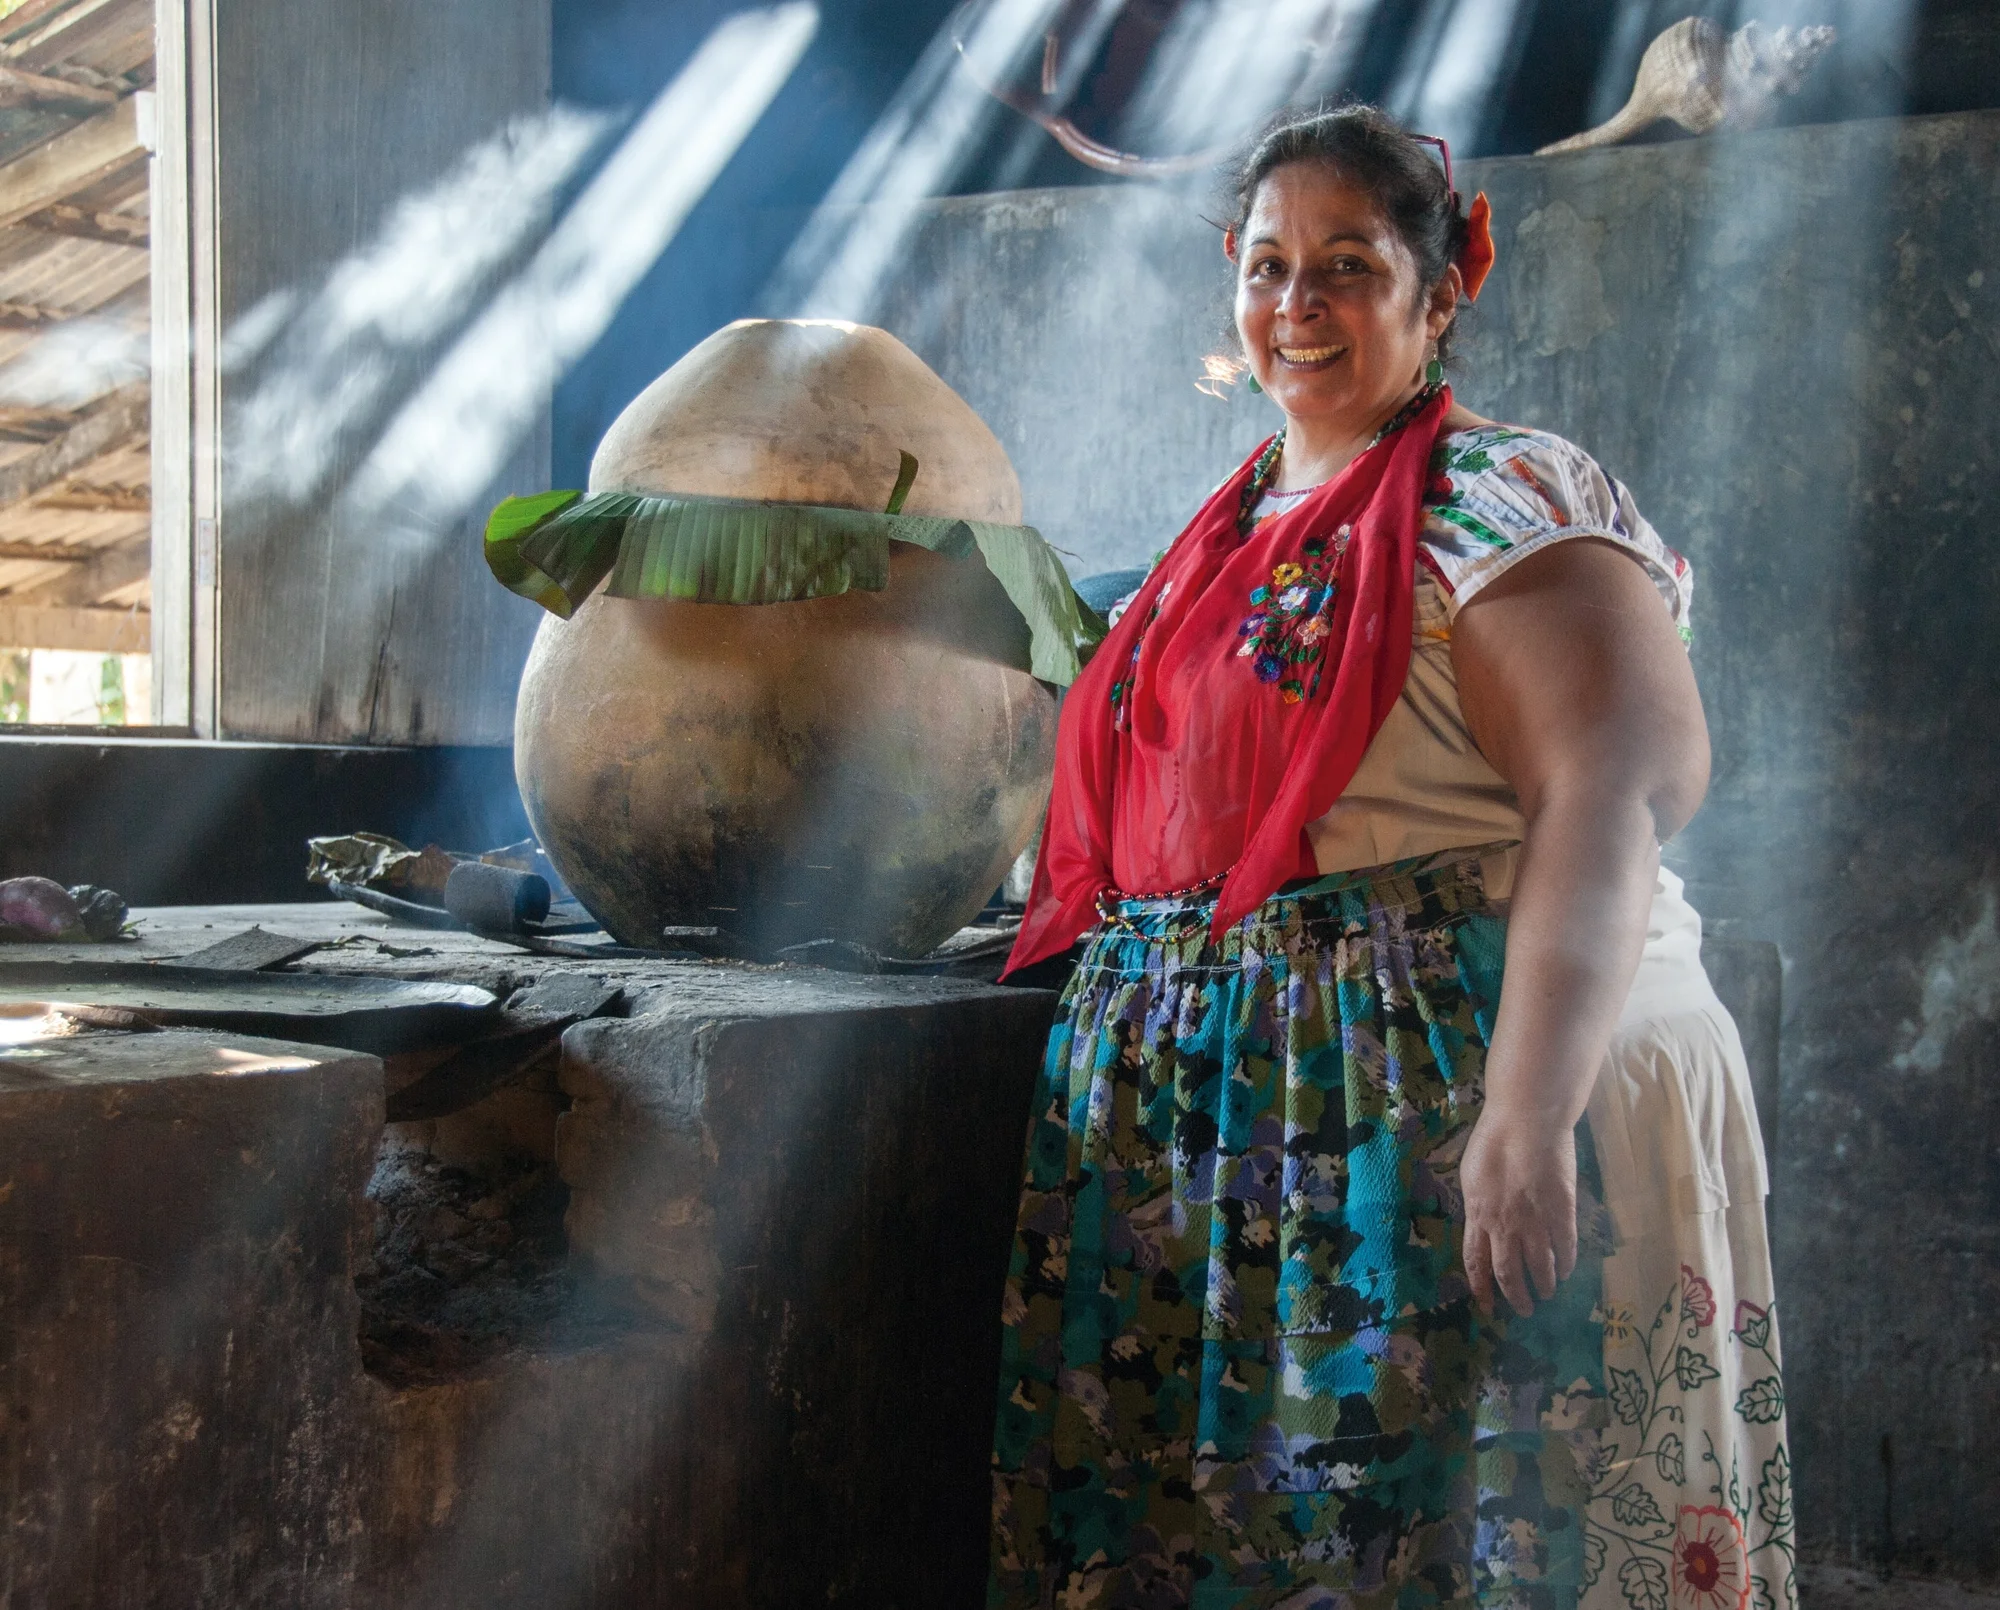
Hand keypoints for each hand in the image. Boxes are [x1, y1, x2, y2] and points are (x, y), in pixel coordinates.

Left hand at [1460, 1112, 1576, 1319]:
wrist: (1526, 1121)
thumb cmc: (1493, 1140)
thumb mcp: (1471, 1174)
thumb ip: (1477, 1204)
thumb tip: (1481, 1222)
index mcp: (1478, 1215)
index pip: (1476, 1262)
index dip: (1482, 1288)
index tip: (1488, 1307)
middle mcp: (1505, 1226)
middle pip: (1509, 1272)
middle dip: (1517, 1297)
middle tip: (1525, 1310)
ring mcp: (1535, 1221)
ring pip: (1540, 1265)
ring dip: (1544, 1285)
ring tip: (1548, 1295)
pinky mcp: (1562, 1212)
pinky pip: (1565, 1247)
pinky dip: (1567, 1263)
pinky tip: (1567, 1271)